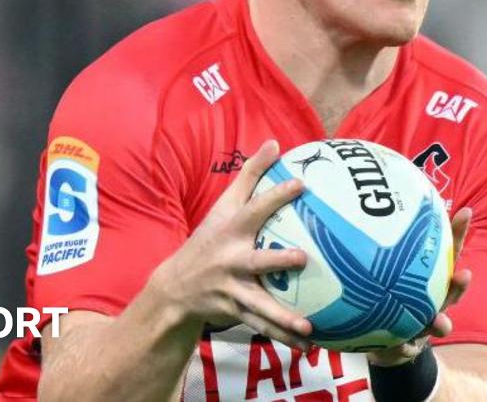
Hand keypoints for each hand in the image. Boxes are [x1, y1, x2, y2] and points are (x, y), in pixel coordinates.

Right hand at [146, 140, 313, 349]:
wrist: (176, 287)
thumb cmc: (209, 238)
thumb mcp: (224, 205)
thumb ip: (250, 174)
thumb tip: (275, 142)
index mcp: (231, 231)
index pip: (256, 209)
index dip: (276, 195)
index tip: (301, 184)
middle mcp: (231, 261)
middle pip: (255, 261)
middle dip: (276, 260)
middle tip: (301, 259)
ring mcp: (232, 289)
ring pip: (260, 304)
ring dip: (282, 317)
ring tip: (308, 326)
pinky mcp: (236, 312)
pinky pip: (262, 326)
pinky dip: (283, 337)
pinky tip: (309, 344)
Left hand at [367, 207, 472, 366]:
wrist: (381, 342)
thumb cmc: (382, 298)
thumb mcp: (379, 272)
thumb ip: (372, 246)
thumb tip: (350, 203)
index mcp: (429, 279)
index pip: (447, 253)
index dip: (458, 234)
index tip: (465, 213)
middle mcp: (433, 300)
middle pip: (452, 290)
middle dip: (459, 282)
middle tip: (464, 274)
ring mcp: (425, 325)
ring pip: (438, 323)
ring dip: (441, 323)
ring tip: (441, 322)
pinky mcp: (410, 347)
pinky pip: (406, 348)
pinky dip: (404, 348)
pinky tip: (400, 347)